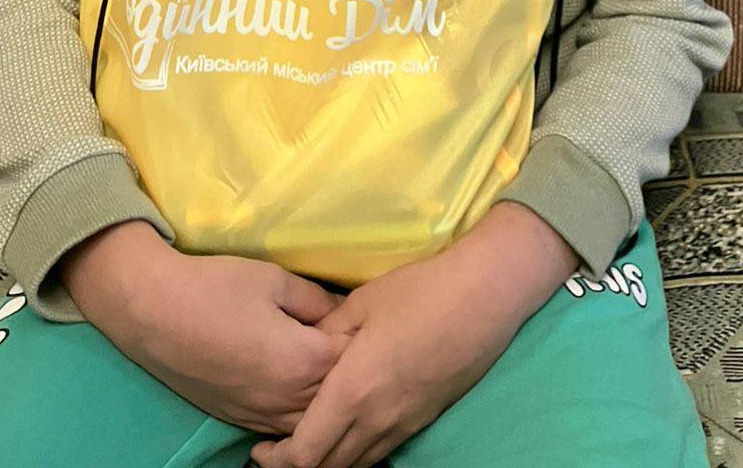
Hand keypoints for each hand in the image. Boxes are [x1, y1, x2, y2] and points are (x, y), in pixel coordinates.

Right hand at [60, 221, 353, 435]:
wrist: (154, 311)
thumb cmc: (217, 288)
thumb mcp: (275, 280)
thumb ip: (317, 300)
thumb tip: (344, 311)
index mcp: (304, 363)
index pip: (355, 362)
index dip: (365, 338)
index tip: (369, 318)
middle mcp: (287, 401)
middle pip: (339, 399)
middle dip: (350, 372)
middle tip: (353, 341)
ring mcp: (262, 417)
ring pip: (313, 422)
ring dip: (325, 397)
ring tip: (328, 364)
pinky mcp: (240, 420)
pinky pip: (284, 427)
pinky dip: (300, 411)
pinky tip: (301, 387)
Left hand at [249, 200, 572, 467]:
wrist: (483, 297)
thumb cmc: (419, 292)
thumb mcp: (362, 303)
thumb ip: (326, 332)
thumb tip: (304, 349)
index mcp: (353, 392)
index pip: (305, 453)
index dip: (277, 461)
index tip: (258, 450)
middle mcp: (376, 420)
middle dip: (297, 467)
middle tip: (274, 451)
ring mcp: (403, 425)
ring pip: (356, 465)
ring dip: (328, 462)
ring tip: (307, 445)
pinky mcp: (422, 420)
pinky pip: (380, 451)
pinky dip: (355, 452)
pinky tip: (347, 433)